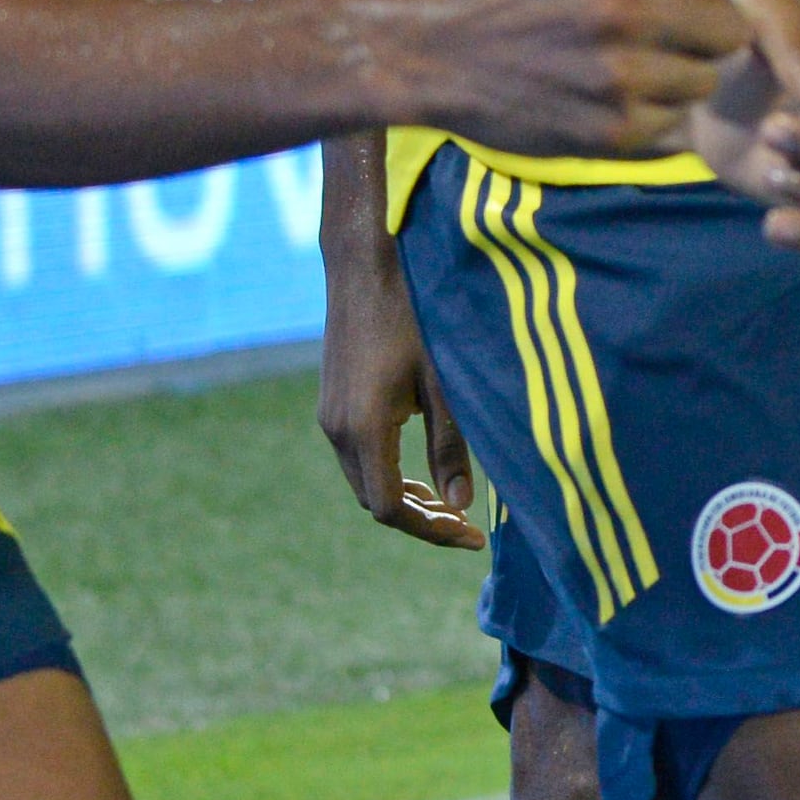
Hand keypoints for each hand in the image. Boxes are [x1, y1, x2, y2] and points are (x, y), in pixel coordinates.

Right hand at [316, 215, 479, 547]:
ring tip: (448, 502)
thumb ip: (450, 447)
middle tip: (466, 525)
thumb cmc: (414, 314)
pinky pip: (357, 454)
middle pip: (374, 500)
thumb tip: (460, 505)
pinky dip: (388, 470)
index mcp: (364, 430)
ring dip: (402, 496)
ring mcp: (328, 415)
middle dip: (420, 519)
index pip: (391, 509)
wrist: (365, 261)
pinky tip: (421, 461)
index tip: (471, 538)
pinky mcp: (332, 400)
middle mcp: (336, 429)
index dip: (431, 532)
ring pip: (363, 479)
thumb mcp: (445, 382)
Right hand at [388, 0, 799, 159]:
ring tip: (622, 66)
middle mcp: (627, 8)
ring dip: (682, 79)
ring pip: (706, 86)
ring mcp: (619, 75)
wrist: (433, 52)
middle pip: (728, 33)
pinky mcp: (612, 131)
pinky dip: (653, 116)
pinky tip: (602, 98)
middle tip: (661, 33)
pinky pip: (673, 125)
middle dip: (708, 37)